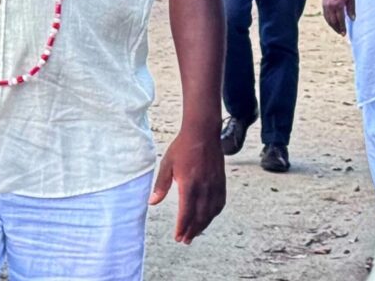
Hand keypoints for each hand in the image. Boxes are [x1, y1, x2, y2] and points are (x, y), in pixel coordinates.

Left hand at [150, 127, 224, 242]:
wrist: (202, 134)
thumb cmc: (182, 148)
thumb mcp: (167, 163)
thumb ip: (161, 185)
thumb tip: (152, 202)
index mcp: (189, 184)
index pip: (186, 213)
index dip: (182, 227)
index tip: (178, 237)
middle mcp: (204, 188)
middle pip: (199, 217)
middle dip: (192, 231)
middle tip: (185, 241)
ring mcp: (214, 186)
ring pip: (210, 213)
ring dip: (203, 226)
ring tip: (194, 234)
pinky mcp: (221, 183)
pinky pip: (219, 205)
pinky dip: (213, 215)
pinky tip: (208, 218)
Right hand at [322, 0, 355, 34]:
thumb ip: (351, 9)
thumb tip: (352, 19)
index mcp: (338, 5)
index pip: (340, 19)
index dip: (342, 27)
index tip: (344, 33)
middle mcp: (330, 6)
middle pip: (333, 21)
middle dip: (337, 28)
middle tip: (342, 34)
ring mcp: (325, 5)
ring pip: (328, 19)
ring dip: (332, 25)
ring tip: (337, 30)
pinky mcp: (323, 3)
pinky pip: (325, 14)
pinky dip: (328, 20)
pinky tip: (332, 23)